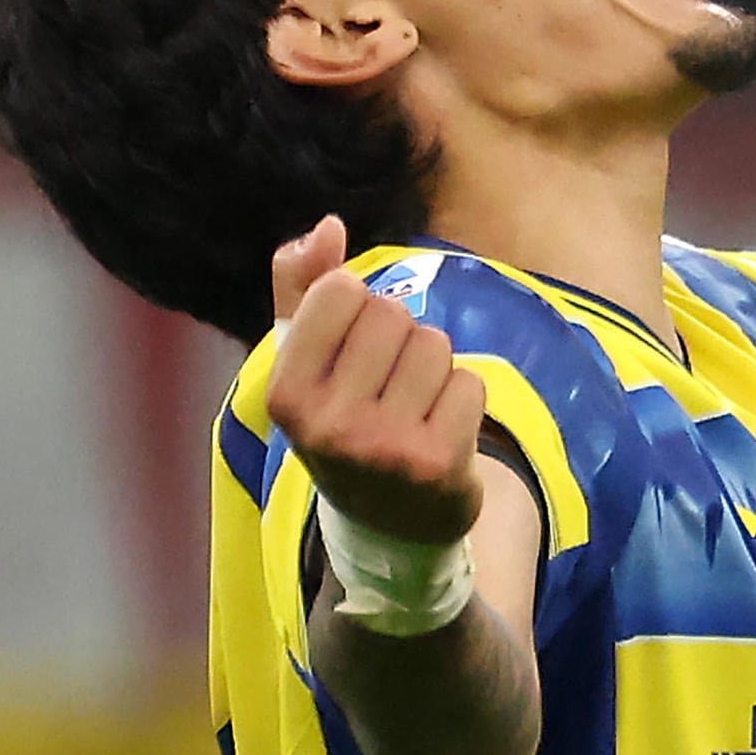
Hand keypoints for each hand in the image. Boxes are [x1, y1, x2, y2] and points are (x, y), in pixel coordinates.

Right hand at [265, 215, 487, 544]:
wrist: (390, 528)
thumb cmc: (345, 426)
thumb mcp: (306, 363)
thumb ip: (302, 287)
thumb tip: (326, 226)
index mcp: (285, 393)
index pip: (341, 289)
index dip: (359, 308)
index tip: (352, 354)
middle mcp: (328, 423)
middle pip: (393, 314)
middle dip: (400, 340)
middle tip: (387, 391)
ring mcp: (384, 447)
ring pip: (436, 345)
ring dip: (435, 369)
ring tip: (415, 410)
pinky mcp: (438, 464)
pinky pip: (471, 383)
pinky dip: (464, 400)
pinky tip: (442, 434)